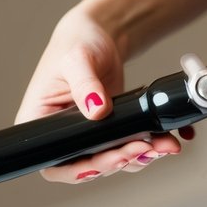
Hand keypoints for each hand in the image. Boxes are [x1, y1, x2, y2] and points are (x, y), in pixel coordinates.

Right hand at [14, 7, 184, 183]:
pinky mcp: (111, 133)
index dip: (79, 170)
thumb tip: (97, 110)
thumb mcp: (77, 60)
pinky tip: (166, 140)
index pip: (55, 162)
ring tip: (161, 145)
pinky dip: (149, 148)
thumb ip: (85, 84)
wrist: (101, 36)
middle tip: (142, 148)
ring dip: (139, 157)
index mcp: (40, 123)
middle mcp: (63, 136)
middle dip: (117, 161)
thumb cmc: (78, 43)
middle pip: (88, 166)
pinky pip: (128, 148)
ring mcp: (88, 137)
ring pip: (113, 161)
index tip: (104, 164)